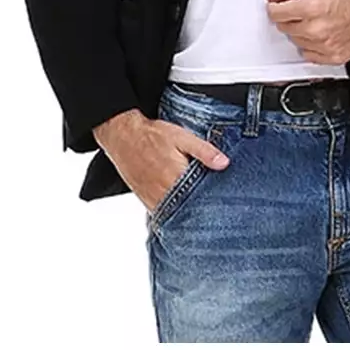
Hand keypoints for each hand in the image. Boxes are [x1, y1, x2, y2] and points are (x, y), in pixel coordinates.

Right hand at [99, 116, 230, 212]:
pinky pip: (163, 213)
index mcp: (176, 178)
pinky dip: (174, 212)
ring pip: (176, 214)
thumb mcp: (182, 137)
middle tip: (217, 210)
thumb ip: (204, 151)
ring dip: (188, 213)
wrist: (123, 137)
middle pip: (190, 210)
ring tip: (202, 211)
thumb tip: (224, 163)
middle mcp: (164, 194)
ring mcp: (153, 200)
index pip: (201, 198)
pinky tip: (182, 208)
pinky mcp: (146, 201)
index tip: (225, 204)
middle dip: (203, 209)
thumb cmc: (152, 136)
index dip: (214, 201)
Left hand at [264, 0, 349, 64]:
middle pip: (284, 28)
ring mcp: (326, 46)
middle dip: (289, 17)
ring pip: (295, 42)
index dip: (274, 7)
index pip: (276, 13)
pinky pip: (309, 55)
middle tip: (303, 8)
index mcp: (312, 7)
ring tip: (316, 18)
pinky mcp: (334, 57)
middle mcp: (318, 29)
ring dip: (300, 30)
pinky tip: (321, 32)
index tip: (277, 5)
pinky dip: (310, 45)